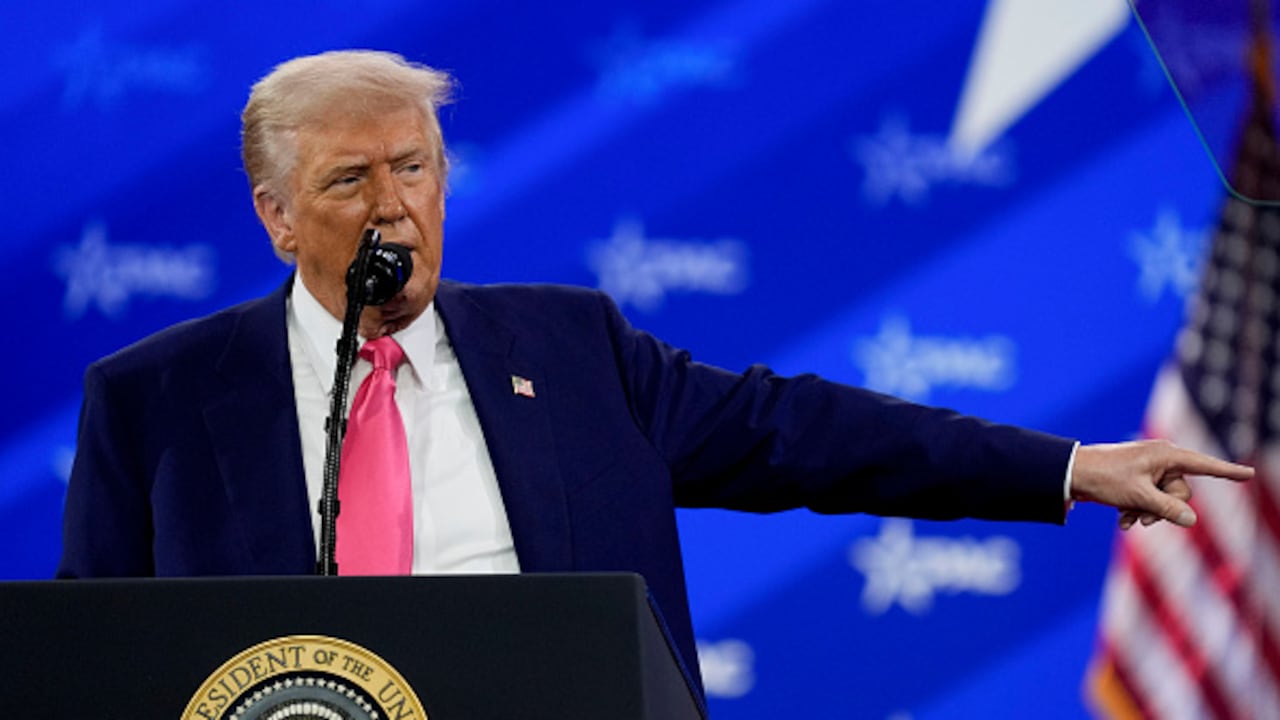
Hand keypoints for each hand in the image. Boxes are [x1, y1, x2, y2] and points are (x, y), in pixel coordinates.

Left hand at [1070, 440, 1253, 528]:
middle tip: (1142, 516)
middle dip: (1164, 509)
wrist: (1070, 473)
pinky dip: (1139, 510)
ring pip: (1165, 500)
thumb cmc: (1104, 479)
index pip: (1204, 466)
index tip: (1250, 474)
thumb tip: (1191, 519)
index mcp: (1166, 455)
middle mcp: (1161, 460)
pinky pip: (1151, 500)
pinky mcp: (1138, 480)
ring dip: (1148, 512)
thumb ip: (1167, 509)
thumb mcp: (1138, 497)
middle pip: (1182, 492)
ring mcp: (1150, 470)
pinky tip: (1122, 519)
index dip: (1227, 472)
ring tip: (1127, 517)